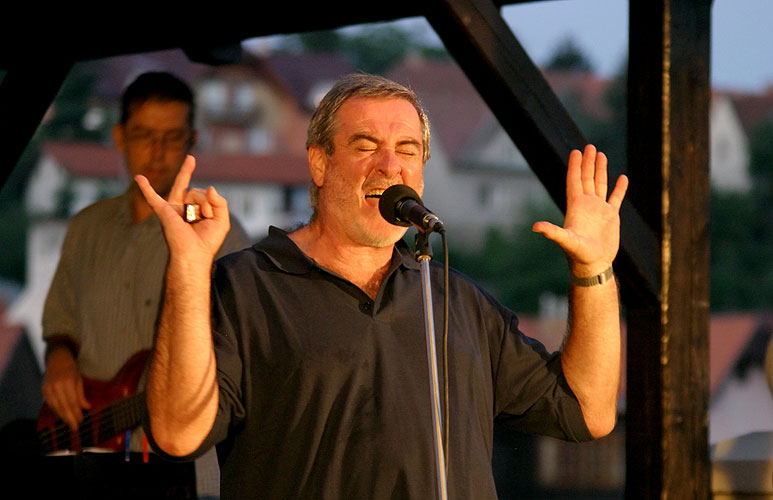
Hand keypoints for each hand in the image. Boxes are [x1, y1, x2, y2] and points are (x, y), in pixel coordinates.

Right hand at [41, 346, 89, 430]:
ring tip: (70, 424)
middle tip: (75, 428)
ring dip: (63, 417)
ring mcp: (48, 388)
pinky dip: (56, 411)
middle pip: (63, 406)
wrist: (56, 359)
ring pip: (56, 407)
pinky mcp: (43, 390)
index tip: (81, 421)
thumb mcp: (79, 379)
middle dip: (70, 418)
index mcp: (67, 382)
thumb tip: (87, 408)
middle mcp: (56, 386)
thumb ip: (81, 395)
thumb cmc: (71, 368)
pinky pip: (50, 404)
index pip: (72, 402)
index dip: (76, 413)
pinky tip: (62, 416)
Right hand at [135, 155, 229, 265]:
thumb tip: (209, 187)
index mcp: (195, 208)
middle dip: (205, 202)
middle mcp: (182, 206)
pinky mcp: (164, 212)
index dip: (212, 203)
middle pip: (197, 192)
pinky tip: (139, 177)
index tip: (211, 216)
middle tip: (206, 215)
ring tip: (199, 218)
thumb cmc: (208, 241)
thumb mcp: (222, 220)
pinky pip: (153, 198)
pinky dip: (145, 188)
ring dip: (201, 204)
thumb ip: (220, 202)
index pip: (206, 194)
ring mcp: (172, 208)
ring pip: (191, 192)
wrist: (195, 255)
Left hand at [532, 144, 627, 276]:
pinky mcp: (611, 217)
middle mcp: (587, 205)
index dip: (575, 166)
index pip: (574, 181)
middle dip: (588, 162)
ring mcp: (599, 210)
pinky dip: (619, 188)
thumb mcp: (566, 241)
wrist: (593, 265)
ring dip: (601, 170)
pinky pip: (616, 198)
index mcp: (576, 207)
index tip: (575, 151)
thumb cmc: (578, 254)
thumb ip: (552, 232)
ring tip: (601, 154)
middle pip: (586, 178)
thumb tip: (535, 227)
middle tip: (589, 145)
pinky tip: (622, 178)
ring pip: (600, 185)